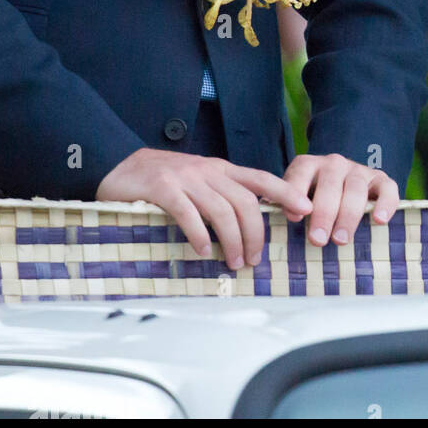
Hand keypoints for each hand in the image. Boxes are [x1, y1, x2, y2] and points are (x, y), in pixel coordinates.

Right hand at [96, 148, 313, 266]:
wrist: (121, 165)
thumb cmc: (166, 179)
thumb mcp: (201, 181)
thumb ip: (224, 194)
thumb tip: (252, 224)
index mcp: (222, 169)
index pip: (261, 179)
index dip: (285, 193)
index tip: (305, 211)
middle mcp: (209, 171)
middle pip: (245, 202)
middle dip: (255, 233)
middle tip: (253, 260)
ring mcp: (186, 178)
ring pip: (221, 210)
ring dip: (232, 240)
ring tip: (234, 262)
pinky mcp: (163, 188)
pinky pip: (188, 213)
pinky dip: (199, 235)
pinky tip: (204, 251)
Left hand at [282, 153, 400, 247]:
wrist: (342, 190)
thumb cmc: (313, 204)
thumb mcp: (296, 201)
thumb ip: (289, 206)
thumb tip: (287, 216)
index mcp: (309, 165)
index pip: (301, 172)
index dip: (296, 193)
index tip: (294, 218)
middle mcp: (334, 163)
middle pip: (330, 184)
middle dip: (324, 213)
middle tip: (317, 240)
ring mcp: (359, 170)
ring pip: (356, 188)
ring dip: (348, 215)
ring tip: (340, 240)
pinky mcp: (381, 180)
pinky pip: (388, 189)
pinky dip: (385, 204)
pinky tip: (379, 220)